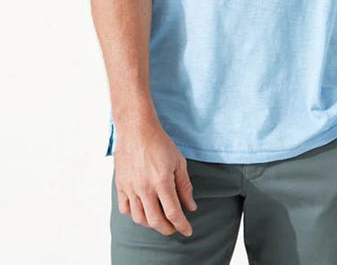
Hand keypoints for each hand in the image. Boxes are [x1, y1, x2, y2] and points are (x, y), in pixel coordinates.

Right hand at [113, 119, 196, 236]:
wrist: (137, 129)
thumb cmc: (160, 143)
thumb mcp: (178, 162)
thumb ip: (185, 186)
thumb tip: (191, 207)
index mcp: (162, 182)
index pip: (173, 213)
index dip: (182, 225)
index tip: (188, 231)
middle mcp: (145, 188)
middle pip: (156, 221)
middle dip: (167, 229)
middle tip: (174, 227)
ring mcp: (131, 188)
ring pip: (140, 218)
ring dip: (151, 224)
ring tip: (159, 220)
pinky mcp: (121, 185)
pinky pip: (125, 209)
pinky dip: (134, 214)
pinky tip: (142, 210)